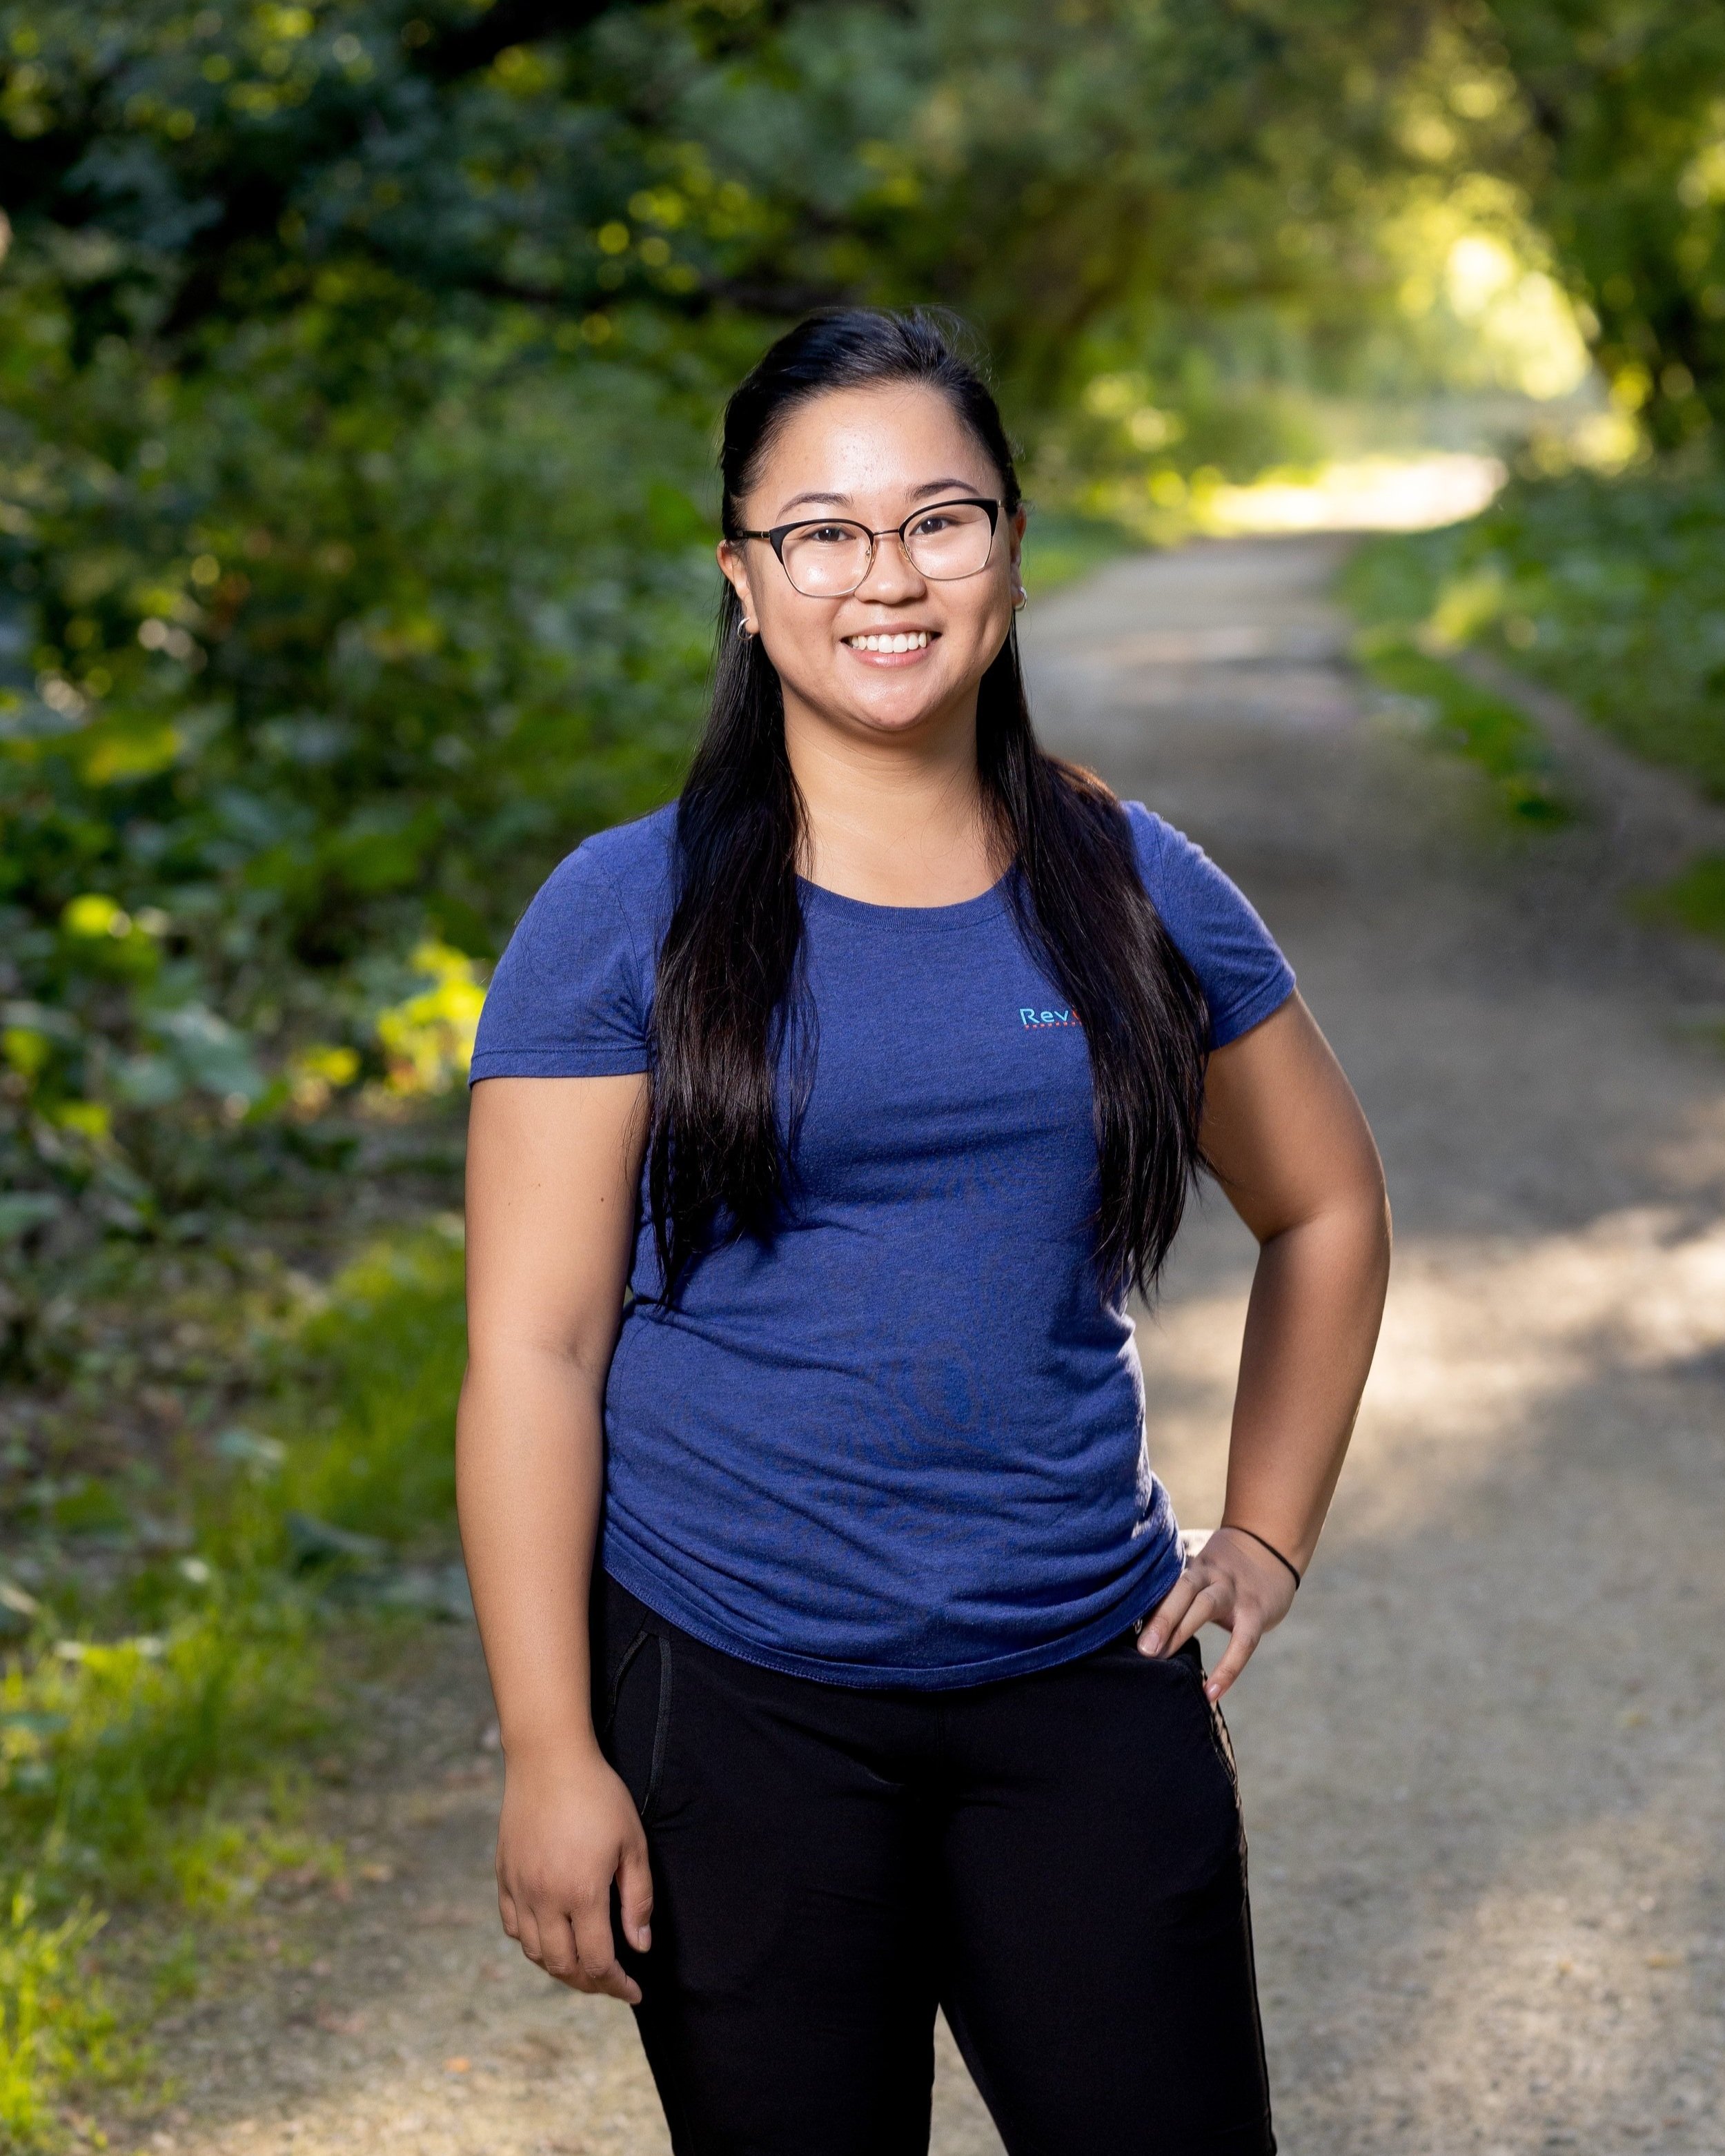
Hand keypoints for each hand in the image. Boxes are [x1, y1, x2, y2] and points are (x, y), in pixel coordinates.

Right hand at [495, 1742, 652, 2000]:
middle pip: (563, 1966)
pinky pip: (513, 1927)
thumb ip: (637, 1899)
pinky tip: (551, 1937)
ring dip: (560, 1968)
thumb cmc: (598, 1795)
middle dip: (590, 1983)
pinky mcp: (504, 1876)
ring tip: (584, 1965)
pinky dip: (532, 1942)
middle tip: (611, 1982)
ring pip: (535, 1952)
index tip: (634, 1991)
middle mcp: (545, 1899)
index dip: (617, 1985)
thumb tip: (640, 1946)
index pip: (597, 1961)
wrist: (548, 1758)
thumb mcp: (632, 1843)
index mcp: (581, 1893)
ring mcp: (519, 1889)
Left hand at [1136, 1527, 1298, 1701]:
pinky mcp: (1256, 1612)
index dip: (1140, 1597)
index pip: (1161, 1577)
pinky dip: (1228, 1667)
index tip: (1116, 1620)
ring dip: (1180, 1630)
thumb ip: (1166, 1579)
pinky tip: (1211, 1691)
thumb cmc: (1219, 1566)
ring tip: (1159, 1659)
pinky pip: (1243, 1641)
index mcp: (1188, 1562)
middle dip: (1159, 1616)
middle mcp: (1208, 1572)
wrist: (1269, 1547)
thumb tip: (1124, 1607)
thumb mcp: (1192, 1562)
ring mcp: (1233, 1591)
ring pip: (1205, 1605)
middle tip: (1139, 1646)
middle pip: (1181, 1587)